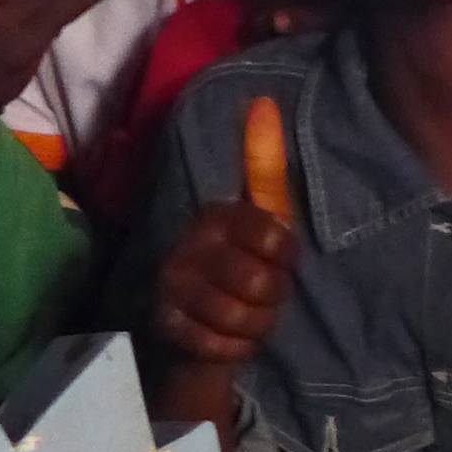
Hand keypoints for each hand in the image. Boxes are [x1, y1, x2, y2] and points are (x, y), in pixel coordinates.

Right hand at [151, 99, 297, 428]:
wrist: (194, 328)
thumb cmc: (239, 268)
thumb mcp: (261, 220)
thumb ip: (264, 167)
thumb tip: (264, 101)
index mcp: (216, 215)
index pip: (273, 235)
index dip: (286, 257)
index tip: (280, 260)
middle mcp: (188, 245)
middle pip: (260, 283)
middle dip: (273, 300)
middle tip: (264, 297)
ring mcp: (172, 286)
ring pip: (240, 318)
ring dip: (256, 327)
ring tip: (249, 319)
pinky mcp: (164, 325)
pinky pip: (219, 346)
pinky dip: (234, 349)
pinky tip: (230, 340)